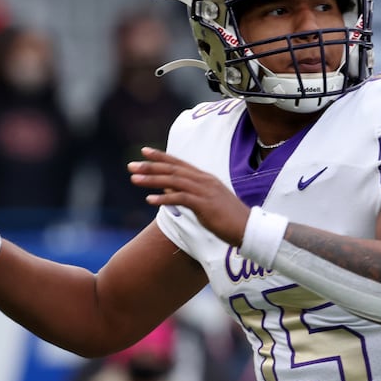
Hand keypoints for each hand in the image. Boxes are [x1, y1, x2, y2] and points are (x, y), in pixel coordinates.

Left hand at [130, 147, 249, 245]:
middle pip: (173, 169)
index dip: (161, 157)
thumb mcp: (206, 202)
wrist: (248, 228)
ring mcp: (205, 191)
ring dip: (152, 179)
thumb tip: (168, 189)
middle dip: (151, 166)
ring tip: (134, 179)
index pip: (179, 164)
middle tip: (131, 165)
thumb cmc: (229, 218)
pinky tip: (149, 199)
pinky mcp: (204, 205)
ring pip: (174, 181)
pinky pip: (180, 198)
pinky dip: (164, 198)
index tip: (144, 151)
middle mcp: (204, 181)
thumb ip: (188, 194)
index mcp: (205, 178)